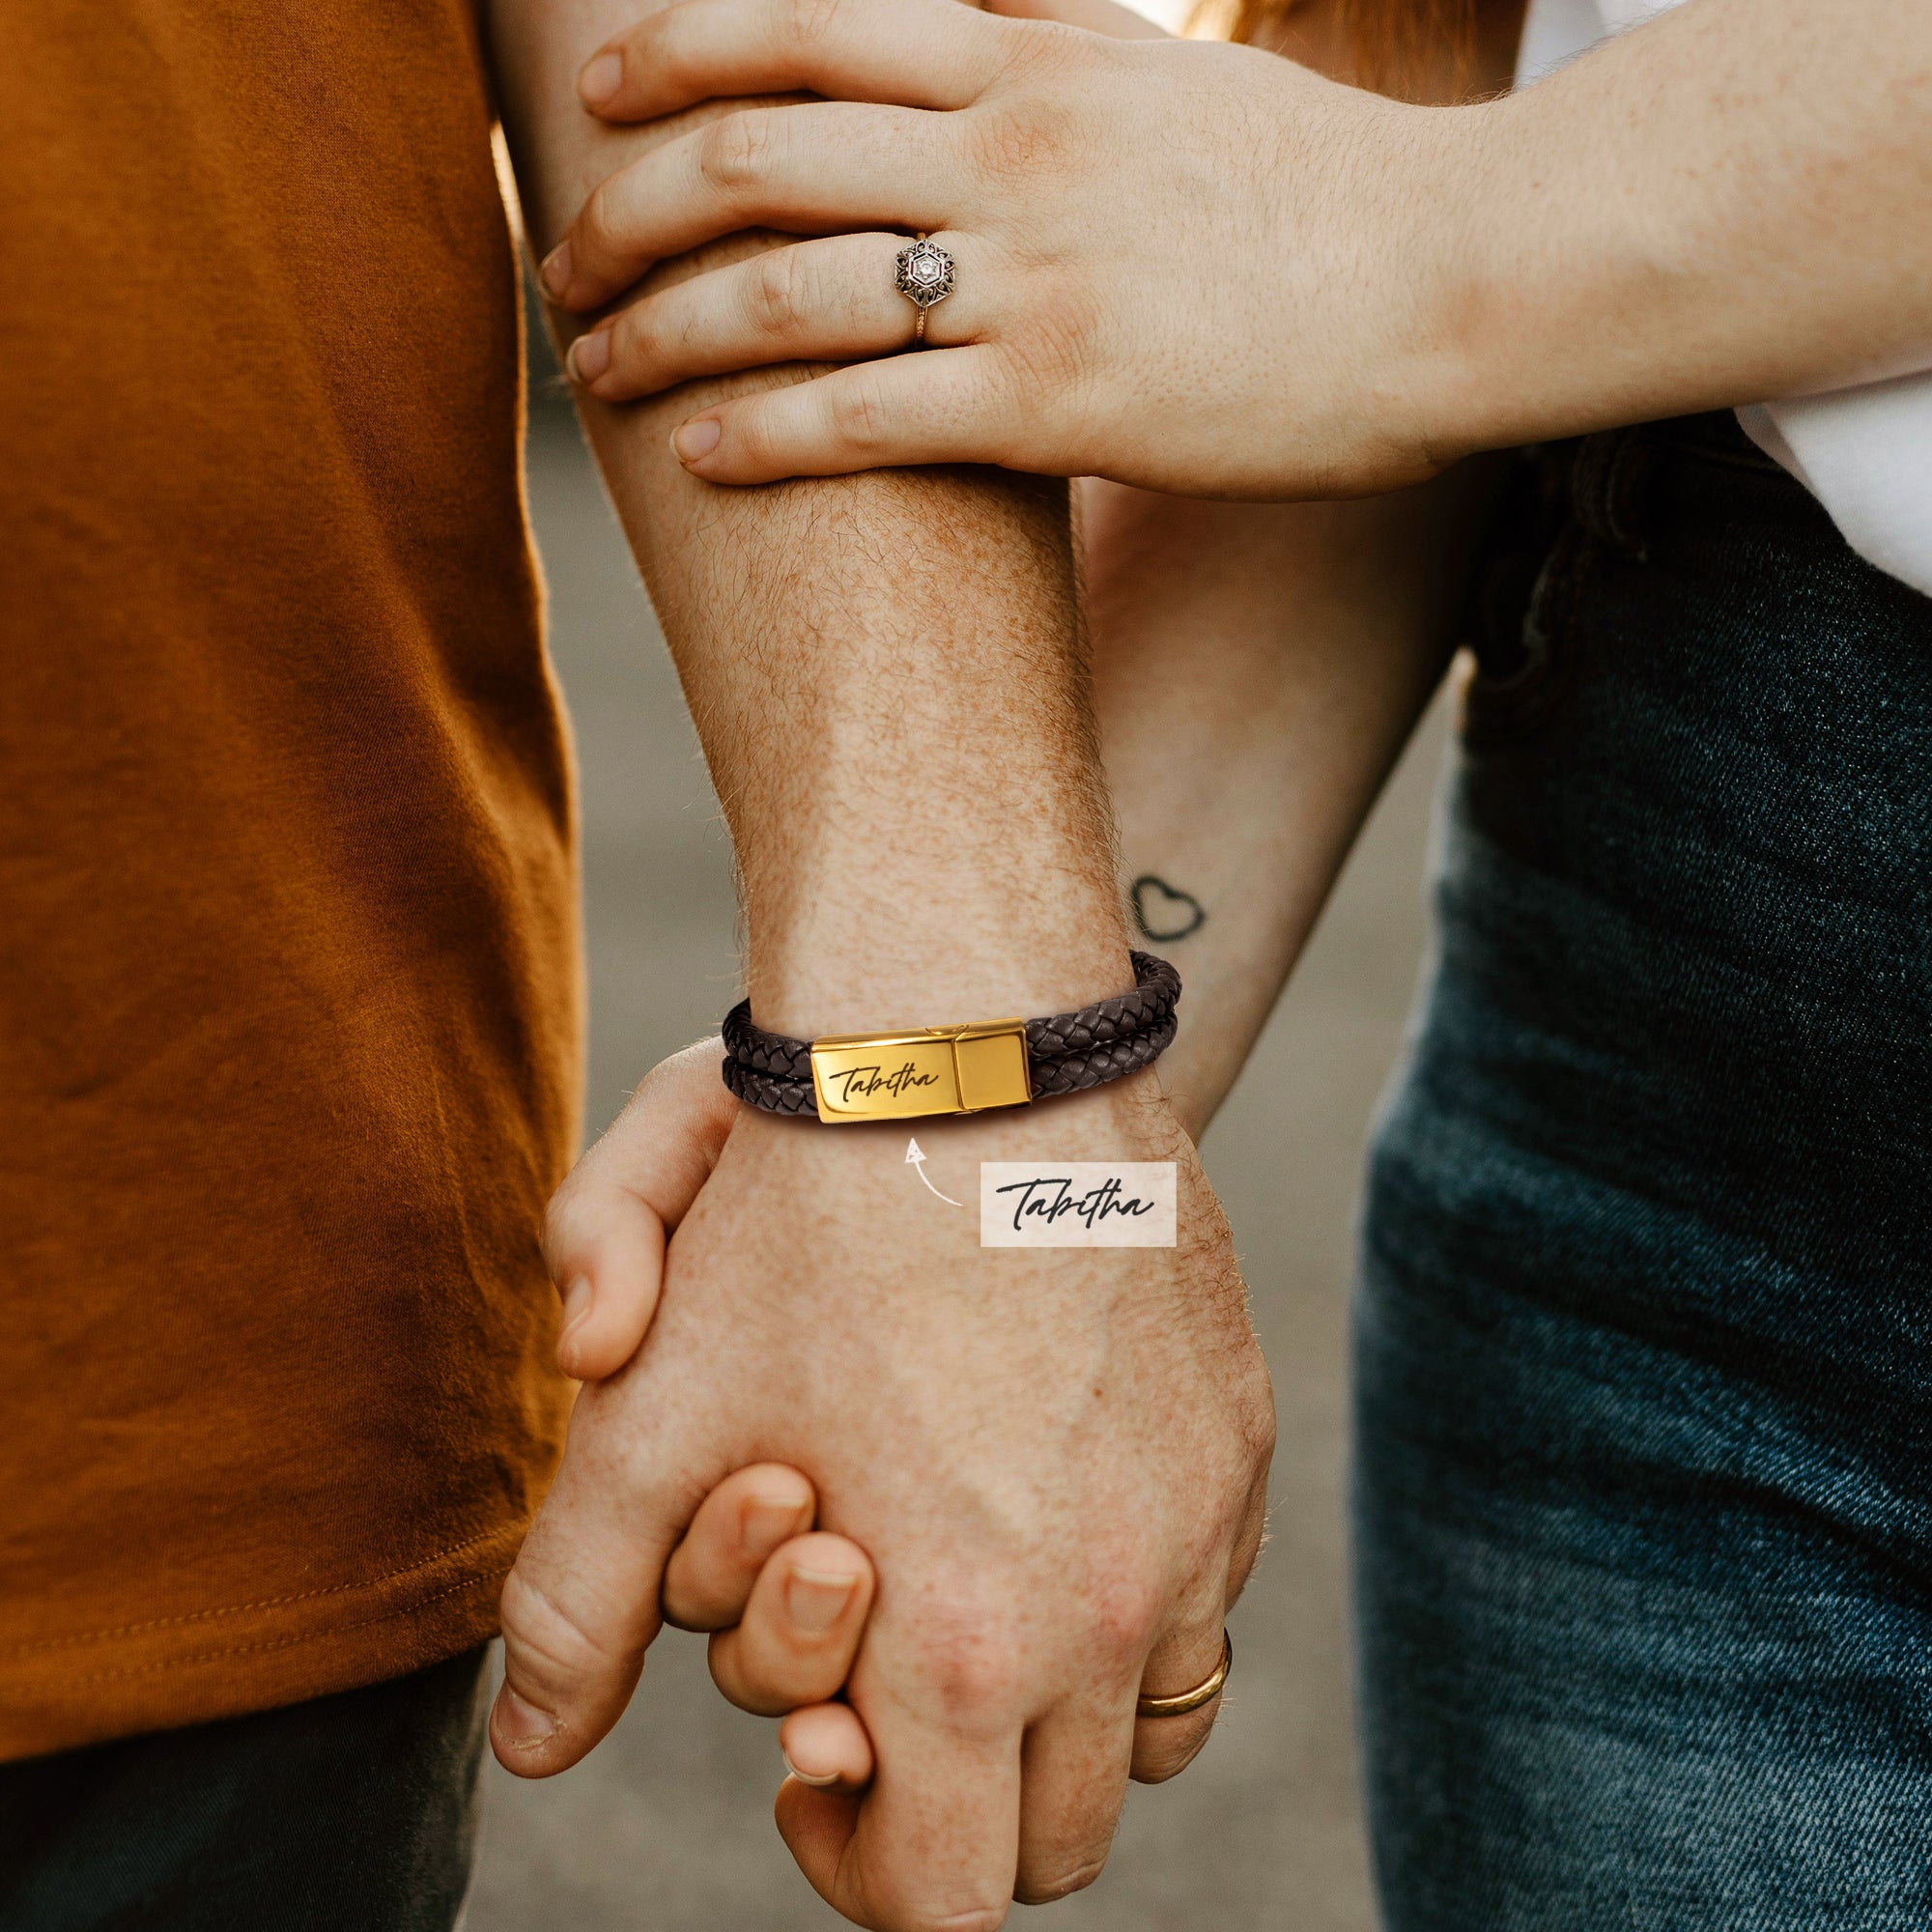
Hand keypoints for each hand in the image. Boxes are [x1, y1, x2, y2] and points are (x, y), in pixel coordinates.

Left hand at [494, 1058, 1272, 1929]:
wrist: (971, 1044)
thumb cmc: (800, 1227)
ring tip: (975, 1588)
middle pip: (1064, 1840)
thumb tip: (527, 1751)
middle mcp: (1113, 1613)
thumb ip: (576, 1604)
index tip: (816, 1761)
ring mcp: (1197, 1524)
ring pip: (1158, 1725)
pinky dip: (1139, 1599)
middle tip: (884, 1681)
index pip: (947, 1903)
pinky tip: (1050, 1487)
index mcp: (964, 1648)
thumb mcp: (652, 1412)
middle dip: (963, 1801)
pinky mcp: (1239, 1436)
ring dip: (1063, 1709)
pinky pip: (1209, 1593)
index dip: (860, 1863)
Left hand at [540, 0, 1476, 495]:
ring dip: (664, 334)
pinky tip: (702, 458)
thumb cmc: (1319, 190)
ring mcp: (1033, 278)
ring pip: (787, 294)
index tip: (595, 101)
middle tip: (568, 264)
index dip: (670, 56)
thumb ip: (1046, 44)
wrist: (1456, 277)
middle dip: (628, 211)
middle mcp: (1011, 149)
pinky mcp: (1065, 404)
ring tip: (598, 374)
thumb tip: (958, 15)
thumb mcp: (1171, 76)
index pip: (799, 26)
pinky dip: (764, 437)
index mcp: (1030, 57)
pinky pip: (867, 420)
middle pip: (755, 157)